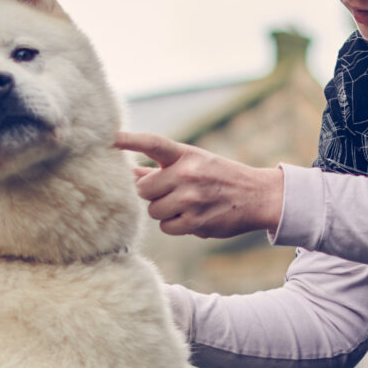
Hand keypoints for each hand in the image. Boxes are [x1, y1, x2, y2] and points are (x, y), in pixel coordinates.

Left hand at [114, 131, 285, 238]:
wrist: (257, 196)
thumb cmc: (219, 177)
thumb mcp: (195, 164)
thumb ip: (161, 168)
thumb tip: (129, 173)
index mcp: (186, 154)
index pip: (152, 143)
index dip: (130, 140)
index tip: (110, 139)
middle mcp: (187, 174)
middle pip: (143, 189)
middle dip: (150, 194)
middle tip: (168, 192)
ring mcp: (191, 199)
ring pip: (153, 210)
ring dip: (162, 211)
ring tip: (183, 205)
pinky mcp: (196, 221)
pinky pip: (166, 227)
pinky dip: (174, 225)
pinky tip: (190, 217)